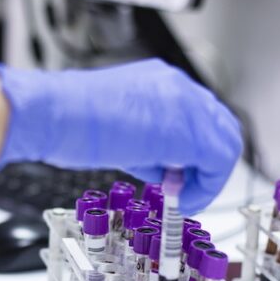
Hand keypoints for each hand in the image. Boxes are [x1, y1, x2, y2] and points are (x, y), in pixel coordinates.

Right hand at [0, 58, 242, 214]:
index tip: (179, 175)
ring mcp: (185, 104)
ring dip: (208, 176)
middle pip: (222, 127)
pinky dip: (205, 186)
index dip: (196, 152)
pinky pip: (218, 161)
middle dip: (208, 165)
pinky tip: (181, 199)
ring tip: (180, 195)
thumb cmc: (69, 119)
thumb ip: (151, 142)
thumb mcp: (120, 127)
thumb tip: (165, 167)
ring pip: (226, 143)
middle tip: (185, 189)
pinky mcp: (185, 130)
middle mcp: (179, 87)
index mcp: (162, 81)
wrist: (53, 113)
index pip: (202, 116)